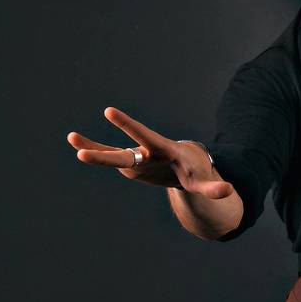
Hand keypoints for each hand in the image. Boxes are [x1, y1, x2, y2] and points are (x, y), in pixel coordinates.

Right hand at [66, 107, 235, 197]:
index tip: (109, 111)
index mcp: (162, 150)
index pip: (144, 137)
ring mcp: (135, 156)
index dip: (127, 125)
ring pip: (111, 152)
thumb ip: (214, 187)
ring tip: (71, 138)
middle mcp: (145, 150)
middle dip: (102, 150)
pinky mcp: (129, 164)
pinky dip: (94, 151)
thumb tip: (229, 190)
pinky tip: (75, 146)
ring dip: (92, 148)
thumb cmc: (195, 172)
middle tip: (76, 142)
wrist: (185, 164)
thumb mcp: (204, 181)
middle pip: (122, 151)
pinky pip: (109, 157)